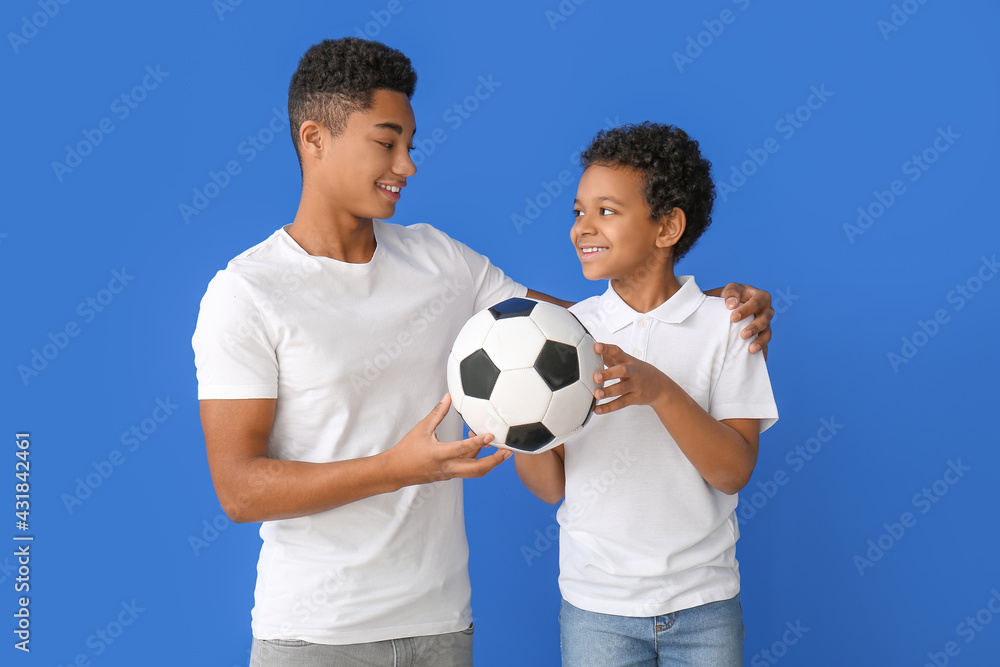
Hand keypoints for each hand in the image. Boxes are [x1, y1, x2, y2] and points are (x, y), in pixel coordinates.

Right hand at [384, 394, 510, 486]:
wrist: (395, 472)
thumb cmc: (407, 450)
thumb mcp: (421, 428)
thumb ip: (437, 413)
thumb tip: (448, 396)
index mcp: (439, 454)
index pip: (463, 448)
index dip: (478, 442)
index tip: (492, 435)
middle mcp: (447, 467)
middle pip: (477, 469)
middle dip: (495, 461)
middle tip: (508, 451)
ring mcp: (449, 473)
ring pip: (474, 472)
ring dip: (489, 463)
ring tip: (500, 451)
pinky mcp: (449, 475)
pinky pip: (467, 469)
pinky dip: (476, 460)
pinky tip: (479, 448)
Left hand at [591, 343, 668, 414]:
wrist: (660, 386)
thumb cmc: (639, 372)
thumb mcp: (627, 361)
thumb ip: (611, 357)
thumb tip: (593, 350)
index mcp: (628, 360)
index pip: (617, 352)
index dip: (607, 349)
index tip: (596, 347)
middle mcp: (632, 372)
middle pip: (622, 371)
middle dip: (609, 374)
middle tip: (596, 377)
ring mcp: (635, 385)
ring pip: (621, 389)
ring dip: (608, 392)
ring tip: (597, 394)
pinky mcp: (635, 398)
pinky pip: (621, 403)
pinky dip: (609, 407)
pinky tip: (597, 409)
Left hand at [718, 283, 772, 357]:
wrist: (731, 305)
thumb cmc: (733, 295)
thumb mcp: (731, 289)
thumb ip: (731, 293)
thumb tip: (731, 304)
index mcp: (762, 297)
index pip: (756, 303)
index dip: (746, 310)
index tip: (733, 318)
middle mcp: (767, 311)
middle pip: (765, 320)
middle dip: (754, 328)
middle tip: (743, 335)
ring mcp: (766, 324)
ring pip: (767, 333)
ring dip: (760, 342)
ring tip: (751, 349)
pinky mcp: (762, 335)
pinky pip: (765, 345)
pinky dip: (762, 352)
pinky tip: (758, 359)